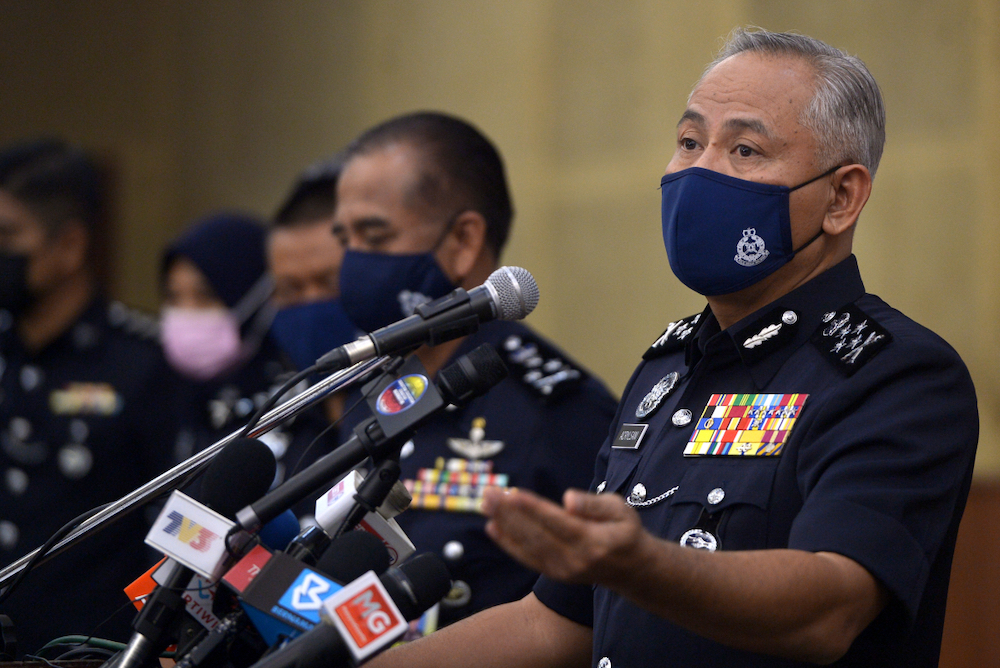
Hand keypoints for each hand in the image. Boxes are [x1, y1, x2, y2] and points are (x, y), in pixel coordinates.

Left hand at [481, 487, 649, 585]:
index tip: (512, 494)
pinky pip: (527, 557)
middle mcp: (574, 559)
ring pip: (527, 546)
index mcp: (592, 541)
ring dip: (504, 524)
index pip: (556, 522)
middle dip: (509, 513)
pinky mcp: (554, 573)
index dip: (533, 508)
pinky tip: (492, 527)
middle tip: (489, 493)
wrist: (631, 570)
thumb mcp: (621, 510)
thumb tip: (568, 500)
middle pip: (536, 534)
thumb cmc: (625, 531)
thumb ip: (594, 505)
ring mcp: (562, 570)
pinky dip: (508, 543)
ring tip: (486, 504)